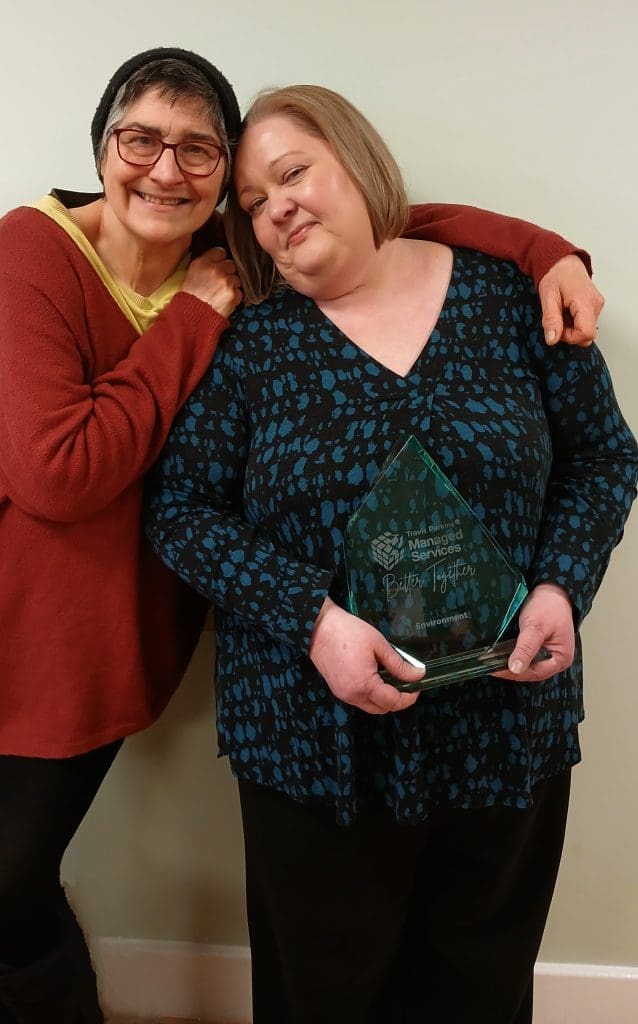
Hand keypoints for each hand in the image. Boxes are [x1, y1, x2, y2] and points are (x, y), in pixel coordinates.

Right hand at [180, 247, 241, 318]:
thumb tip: (219, 259)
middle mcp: (215, 270)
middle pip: (231, 264)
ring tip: (221, 293)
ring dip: (232, 285)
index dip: (220, 260)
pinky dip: (234, 297)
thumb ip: (205, 264)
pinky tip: (224, 300)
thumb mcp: (191, 274)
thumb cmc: (189, 298)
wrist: (192, 318)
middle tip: (219, 282)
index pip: (220, 252)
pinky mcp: (233, 294)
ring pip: (237, 278)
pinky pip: (240, 292)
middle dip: (227, 272)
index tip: (218, 267)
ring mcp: (226, 282)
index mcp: (202, 263)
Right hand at [309, 597, 422, 713]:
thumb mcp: (378, 644)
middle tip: (406, 683)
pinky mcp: (337, 689)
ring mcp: (342, 694)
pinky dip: (370, 694)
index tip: (417, 686)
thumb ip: (399, 664)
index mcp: (364, 685)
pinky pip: (359, 699)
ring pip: (369, 706)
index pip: (393, 702)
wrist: (317, 627)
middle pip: (381, 709)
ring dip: (383, 698)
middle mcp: (352, 695)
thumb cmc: (348, 632)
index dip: (409, 697)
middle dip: (396, 700)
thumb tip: (418, 674)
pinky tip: (375, 677)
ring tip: (391, 678)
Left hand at [492, 583, 574, 682]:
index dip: (515, 674)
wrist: (551, 589)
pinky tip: (500, 653)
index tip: (497, 669)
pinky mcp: (538, 646)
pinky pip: (524, 655)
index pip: (535, 673)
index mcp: (561, 658)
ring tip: (493, 661)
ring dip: (510, 663)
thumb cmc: (549, 606)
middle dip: (511, 669)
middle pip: (530, 671)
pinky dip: (512, 655)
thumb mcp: (535, 627)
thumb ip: (526, 649)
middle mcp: (555, 659)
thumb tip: (516, 669)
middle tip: (491, 665)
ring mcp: (546, 653)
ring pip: (526, 664)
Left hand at [538, 254, 603, 346]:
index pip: (586, 333)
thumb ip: (551, 320)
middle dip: (570, 334)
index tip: (558, 328)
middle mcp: (596, 304)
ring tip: (562, 311)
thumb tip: (552, 339)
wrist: (563, 261)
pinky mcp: (595, 306)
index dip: (570, 337)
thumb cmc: (555, 275)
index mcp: (585, 302)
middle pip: (587, 335)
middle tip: (557, 318)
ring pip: (586, 330)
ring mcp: (597, 305)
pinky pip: (586, 323)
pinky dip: (575, 322)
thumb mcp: (548, 297)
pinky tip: (567, 311)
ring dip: (571, 327)